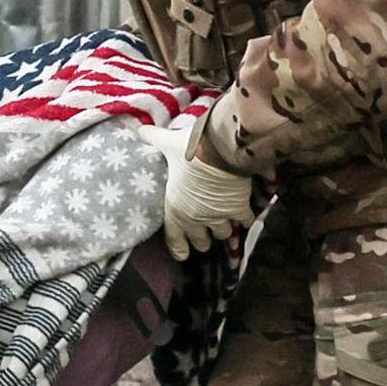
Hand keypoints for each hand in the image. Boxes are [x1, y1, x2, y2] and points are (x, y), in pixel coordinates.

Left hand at [156, 117, 258, 259]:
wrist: (219, 149)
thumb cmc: (190, 149)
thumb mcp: (168, 144)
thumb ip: (154, 139)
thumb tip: (139, 130)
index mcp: (175, 208)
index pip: (174, 239)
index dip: (179, 248)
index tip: (183, 255)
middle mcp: (196, 218)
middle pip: (202, 241)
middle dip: (204, 238)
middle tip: (206, 233)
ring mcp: (218, 216)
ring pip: (223, 233)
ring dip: (224, 228)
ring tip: (226, 221)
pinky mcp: (238, 210)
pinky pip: (245, 222)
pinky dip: (246, 218)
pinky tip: (246, 215)